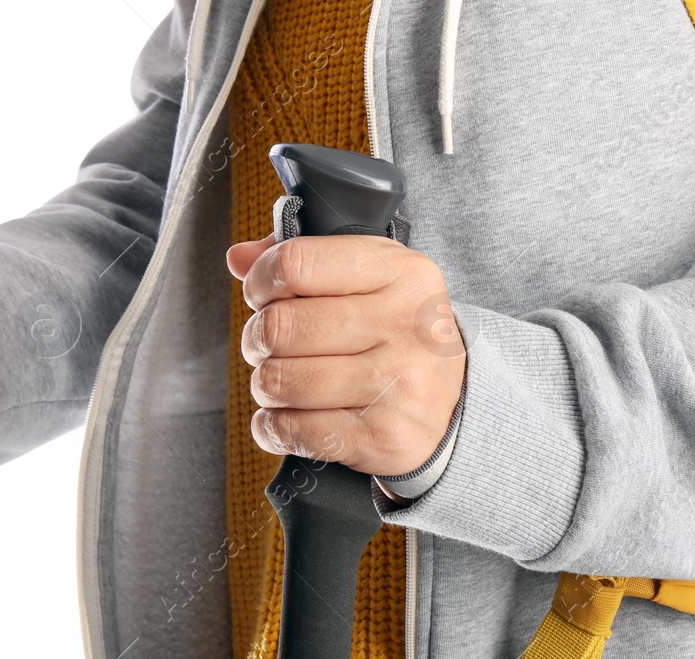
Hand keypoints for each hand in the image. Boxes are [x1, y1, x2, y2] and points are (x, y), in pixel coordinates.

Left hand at [227, 233, 464, 476]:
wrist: (456, 407)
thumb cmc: (398, 333)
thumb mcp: (371, 277)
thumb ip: (303, 259)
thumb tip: (239, 258)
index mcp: (400, 271)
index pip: (297, 263)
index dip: (261, 280)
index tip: (261, 294)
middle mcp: (403, 324)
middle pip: (280, 325)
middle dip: (257, 339)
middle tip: (267, 345)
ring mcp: (396, 383)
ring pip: (280, 379)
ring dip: (265, 384)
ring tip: (281, 381)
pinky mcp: (382, 436)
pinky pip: (292, 430)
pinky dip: (273, 427)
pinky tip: (287, 417)